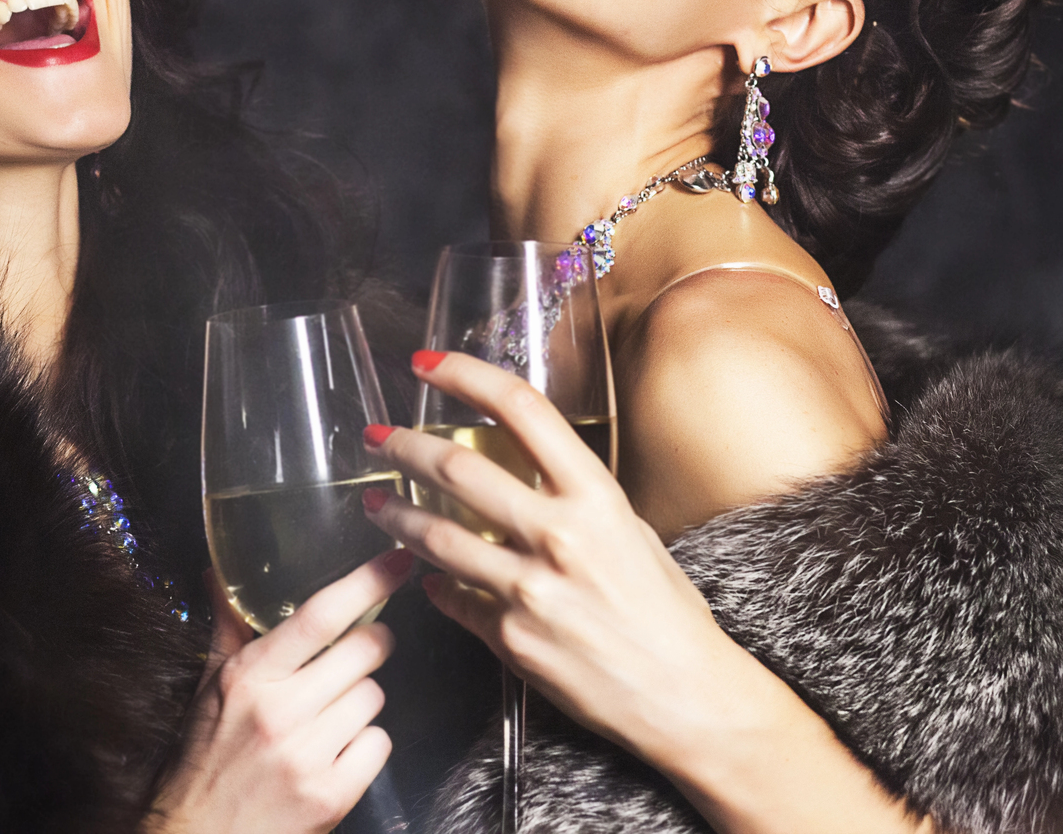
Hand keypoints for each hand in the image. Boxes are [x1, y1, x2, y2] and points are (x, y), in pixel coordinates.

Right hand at [146, 547, 411, 833]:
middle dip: (372, 644)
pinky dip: (365, 744)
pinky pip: (379, 744)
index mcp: (250, 677)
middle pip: (365, 652)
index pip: (319, 616)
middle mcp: (281, 713)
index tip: (397, 561)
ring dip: (361, 700)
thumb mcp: (211, 687)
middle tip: (360, 650)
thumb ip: (229, 627)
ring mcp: (309, 756)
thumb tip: (222, 574)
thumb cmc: (206, 756)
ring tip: (329, 715)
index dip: (366, 582)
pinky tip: (336, 750)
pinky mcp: (333, 795)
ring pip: (375, 698)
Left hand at [361, 351, 753, 769]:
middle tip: (378, 437)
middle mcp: (559, 535)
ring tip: (375, 504)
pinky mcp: (509, 639)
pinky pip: (453, 599)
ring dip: (394, 515)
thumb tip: (522, 477)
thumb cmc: (667, 614)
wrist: (686, 698)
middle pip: (456, 468)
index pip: (521, 410)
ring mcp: (529, 589)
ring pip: (435, 536)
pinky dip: (433, 584)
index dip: (465, 377)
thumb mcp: (631, 533)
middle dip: (404, 447)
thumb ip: (575, 502)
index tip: (427, 365)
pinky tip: (423, 577)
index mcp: (595, 497)